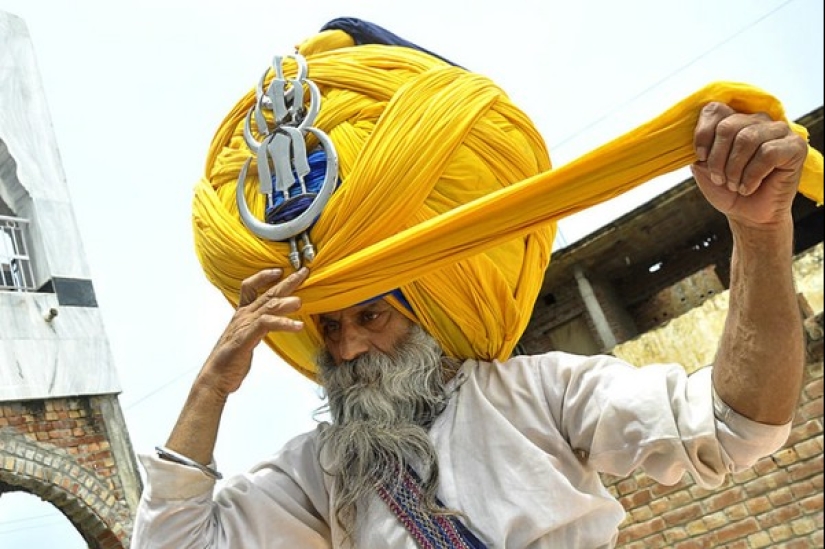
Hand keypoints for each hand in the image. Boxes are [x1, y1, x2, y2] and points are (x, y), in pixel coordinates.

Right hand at [197, 267, 308, 399]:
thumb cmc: (232, 359)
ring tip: (300, 302)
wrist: (216, 376)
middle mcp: (243, 315)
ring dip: (286, 302)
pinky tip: (298, 326)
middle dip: (286, 281)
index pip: (250, 287)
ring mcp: (245, 325)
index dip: (263, 276)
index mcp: (242, 314)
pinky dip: (284, 323)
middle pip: (266, 292)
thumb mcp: (247, 337)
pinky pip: (267, 324)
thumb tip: (272, 323)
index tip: (279, 269)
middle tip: (303, 272)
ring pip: (268, 306)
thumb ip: (258, 327)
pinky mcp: (247, 337)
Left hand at [690, 102, 807, 229]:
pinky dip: (753, 175)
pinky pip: (768, 152)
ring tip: (735, 185)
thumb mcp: (704, 169)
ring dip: (735, 169)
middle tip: (720, 179)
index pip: (714, 110)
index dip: (703, 134)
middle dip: (717, 160)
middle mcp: (757, 120)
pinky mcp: (795, 146)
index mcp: (734, 120)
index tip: (701, 158)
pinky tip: (750, 187)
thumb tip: (696, 142)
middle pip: (728, 127)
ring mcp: (778, 131)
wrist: (748, 215)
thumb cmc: (727, 190)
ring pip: (747, 139)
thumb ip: (698, 150)